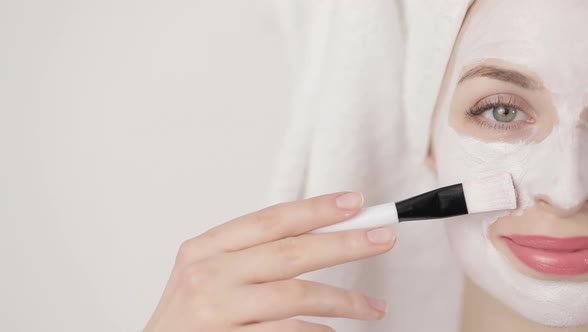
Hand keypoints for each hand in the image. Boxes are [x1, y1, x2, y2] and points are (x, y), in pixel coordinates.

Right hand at [144, 192, 396, 331]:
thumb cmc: (189, 318)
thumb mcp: (208, 274)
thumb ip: (252, 255)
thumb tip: (321, 236)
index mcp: (205, 249)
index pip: (270, 220)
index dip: (316, 209)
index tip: (354, 204)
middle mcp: (209, 276)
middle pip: (290, 252)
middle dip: (344, 243)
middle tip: (382, 238)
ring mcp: (218, 312)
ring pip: (297, 296)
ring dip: (344, 300)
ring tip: (374, 307)